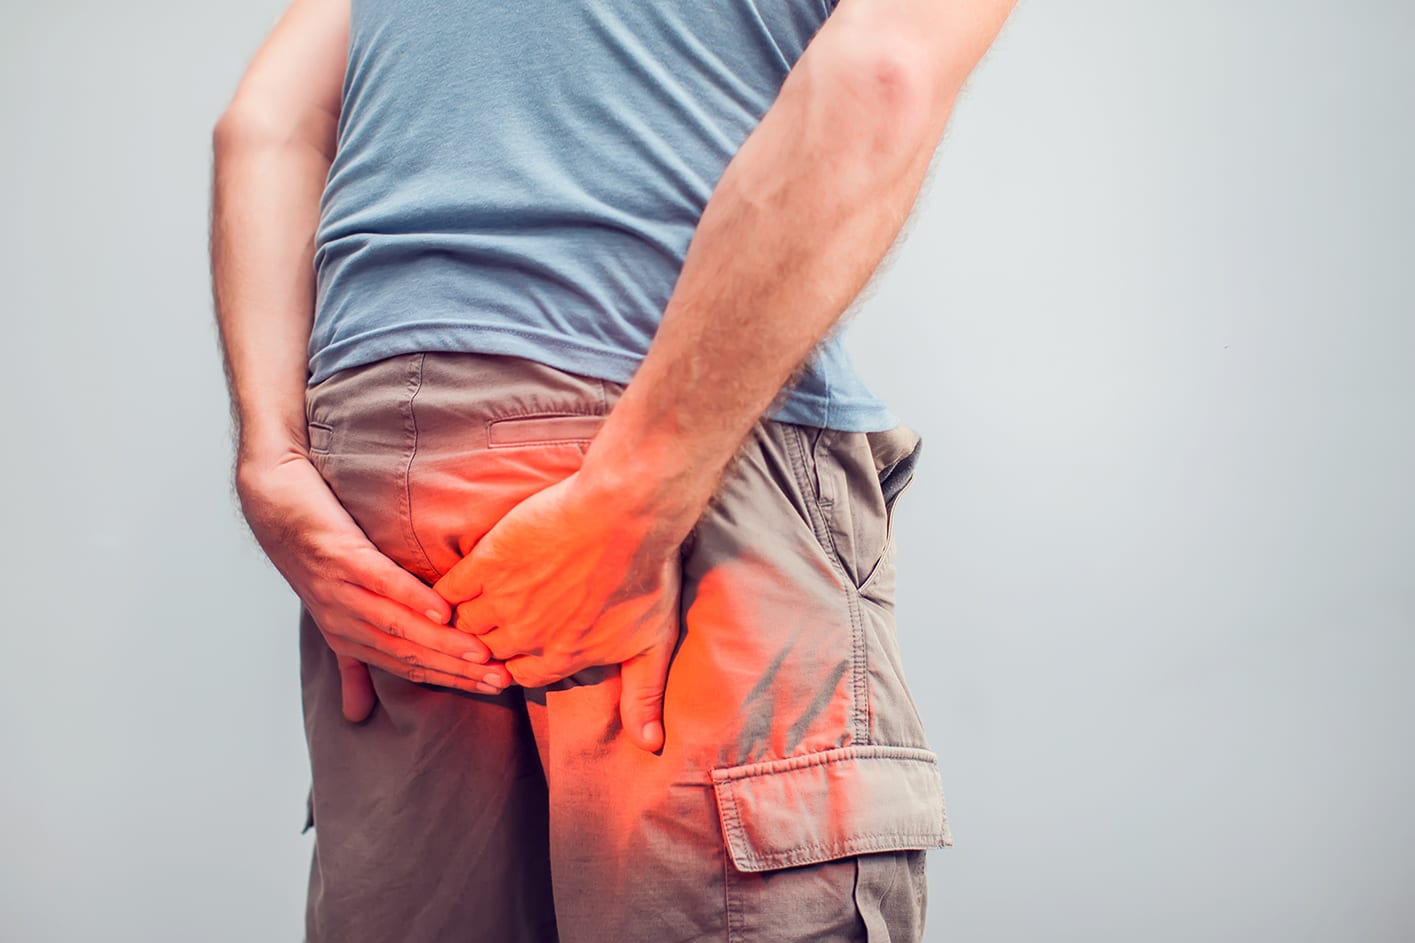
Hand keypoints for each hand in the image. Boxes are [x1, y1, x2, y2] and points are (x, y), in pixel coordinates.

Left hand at [237, 452, 509, 721]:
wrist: (275, 505)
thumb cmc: (314, 555)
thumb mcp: (335, 611)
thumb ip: (352, 663)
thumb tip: (357, 718)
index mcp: (348, 638)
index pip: (410, 668)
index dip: (453, 680)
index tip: (495, 687)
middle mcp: (343, 622)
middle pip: (408, 654)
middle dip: (457, 670)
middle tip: (501, 679)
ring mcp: (338, 590)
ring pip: (396, 625)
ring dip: (440, 643)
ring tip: (480, 652)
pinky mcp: (338, 556)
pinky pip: (378, 581)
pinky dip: (409, 597)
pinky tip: (440, 609)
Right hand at [432, 468, 684, 751]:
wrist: (625, 515)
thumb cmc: (647, 575)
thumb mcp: (654, 643)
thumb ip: (643, 696)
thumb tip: (650, 745)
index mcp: (561, 657)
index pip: (522, 676)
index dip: (516, 666)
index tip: (513, 654)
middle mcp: (527, 636)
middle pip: (487, 653)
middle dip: (482, 647)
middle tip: (477, 634)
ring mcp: (504, 600)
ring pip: (464, 624)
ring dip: (459, 622)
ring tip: (454, 614)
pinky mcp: (489, 563)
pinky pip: (451, 590)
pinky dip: (443, 594)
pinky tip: (442, 592)